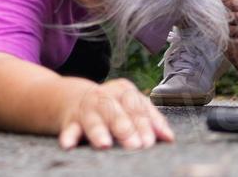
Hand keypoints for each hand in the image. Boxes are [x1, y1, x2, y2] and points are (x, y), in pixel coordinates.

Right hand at [57, 77, 174, 149]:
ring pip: (93, 119)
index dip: (144, 123)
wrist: (74, 98)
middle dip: (124, 127)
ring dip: (99, 131)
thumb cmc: (111, 106)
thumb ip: (151, 121)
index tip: (150, 141)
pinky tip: (68, 145)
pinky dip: (68, 137)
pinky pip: (69, 129)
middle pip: (115, 111)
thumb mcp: (130, 107)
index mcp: (123, 91)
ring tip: (105, 144)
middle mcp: (104, 97)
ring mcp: (87, 108)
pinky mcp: (71, 121)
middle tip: (134, 144)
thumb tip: (169, 139)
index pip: (136, 106)